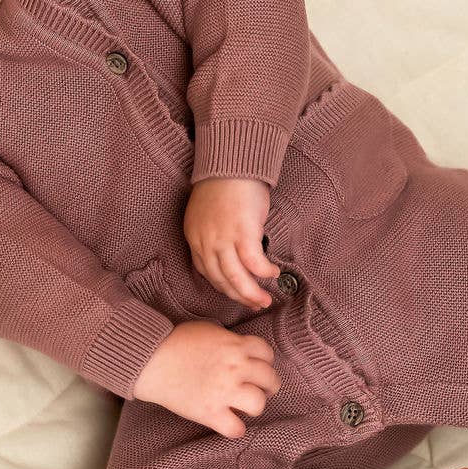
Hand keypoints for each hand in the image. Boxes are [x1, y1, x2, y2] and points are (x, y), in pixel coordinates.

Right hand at [132, 319, 279, 438]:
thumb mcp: (209, 330)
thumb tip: (241, 349)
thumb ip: (230, 340)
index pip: (267, 354)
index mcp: (235, 346)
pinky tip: (228, 422)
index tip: (257, 367)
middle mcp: (235, 368)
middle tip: (258, 389)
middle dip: (267, 385)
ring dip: (254, 406)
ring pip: (259, 404)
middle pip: (269, 379)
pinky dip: (235, 429)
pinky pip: (236, 429)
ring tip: (245, 406)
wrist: (150, 360)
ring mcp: (224, 391)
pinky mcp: (210, 412)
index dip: (264, 361)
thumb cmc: (176, 341)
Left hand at [183, 176, 281, 309]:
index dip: (223, 287)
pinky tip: (272, 273)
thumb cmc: (224, 184)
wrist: (231, 163)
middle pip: (220, 280)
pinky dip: (263, 272)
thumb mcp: (208, 214)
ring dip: (251, 293)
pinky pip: (254, 263)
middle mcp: (205, 242)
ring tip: (264, 300)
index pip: (206, 273)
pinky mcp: (243, 233)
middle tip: (255, 305)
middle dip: (239, 296)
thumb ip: (215, 234)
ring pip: (236, 278)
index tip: (236, 294)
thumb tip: (233, 252)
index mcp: (195, 237)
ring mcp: (223, 239)